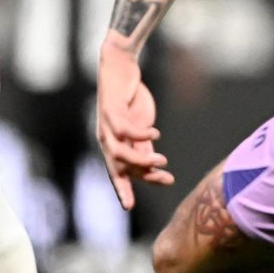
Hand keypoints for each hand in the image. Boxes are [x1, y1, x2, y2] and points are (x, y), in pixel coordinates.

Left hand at [97, 35, 174, 208]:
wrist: (120, 66)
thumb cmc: (130, 98)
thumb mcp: (140, 126)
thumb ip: (143, 144)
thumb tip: (154, 164)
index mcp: (113, 144)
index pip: (116, 172)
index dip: (121, 190)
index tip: (128, 207)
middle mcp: (106, 137)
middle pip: (118, 166)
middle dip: (142, 176)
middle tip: (167, 177)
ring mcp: (106, 124)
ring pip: (118, 152)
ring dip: (141, 159)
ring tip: (162, 159)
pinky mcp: (111, 109)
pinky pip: (124, 129)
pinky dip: (141, 134)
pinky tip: (155, 132)